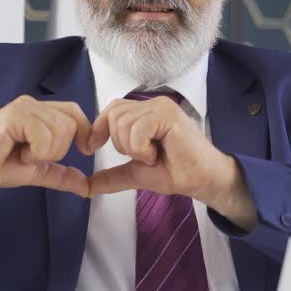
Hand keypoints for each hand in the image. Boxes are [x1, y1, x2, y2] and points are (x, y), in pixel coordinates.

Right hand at [0, 95, 92, 207]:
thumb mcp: (36, 171)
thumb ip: (61, 175)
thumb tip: (86, 187)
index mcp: (41, 113)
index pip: (75, 113)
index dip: (84, 132)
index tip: (84, 151)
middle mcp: (34, 105)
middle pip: (72, 124)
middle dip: (59, 150)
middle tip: (33, 157)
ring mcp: (24, 107)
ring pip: (61, 130)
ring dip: (45, 153)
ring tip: (23, 154)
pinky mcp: (15, 115)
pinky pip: (44, 136)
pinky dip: (36, 152)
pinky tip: (18, 153)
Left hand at [87, 96, 255, 229]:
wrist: (202, 181)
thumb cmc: (176, 172)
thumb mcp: (136, 173)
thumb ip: (112, 175)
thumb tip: (88, 186)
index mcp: (145, 112)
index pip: (111, 109)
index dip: (99, 128)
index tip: (93, 147)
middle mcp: (153, 104)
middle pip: (113, 115)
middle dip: (120, 143)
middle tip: (143, 155)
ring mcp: (161, 107)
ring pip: (123, 123)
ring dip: (133, 148)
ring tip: (154, 155)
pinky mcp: (168, 115)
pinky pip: (137, 130)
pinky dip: (142, 149)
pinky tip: (158, 153)